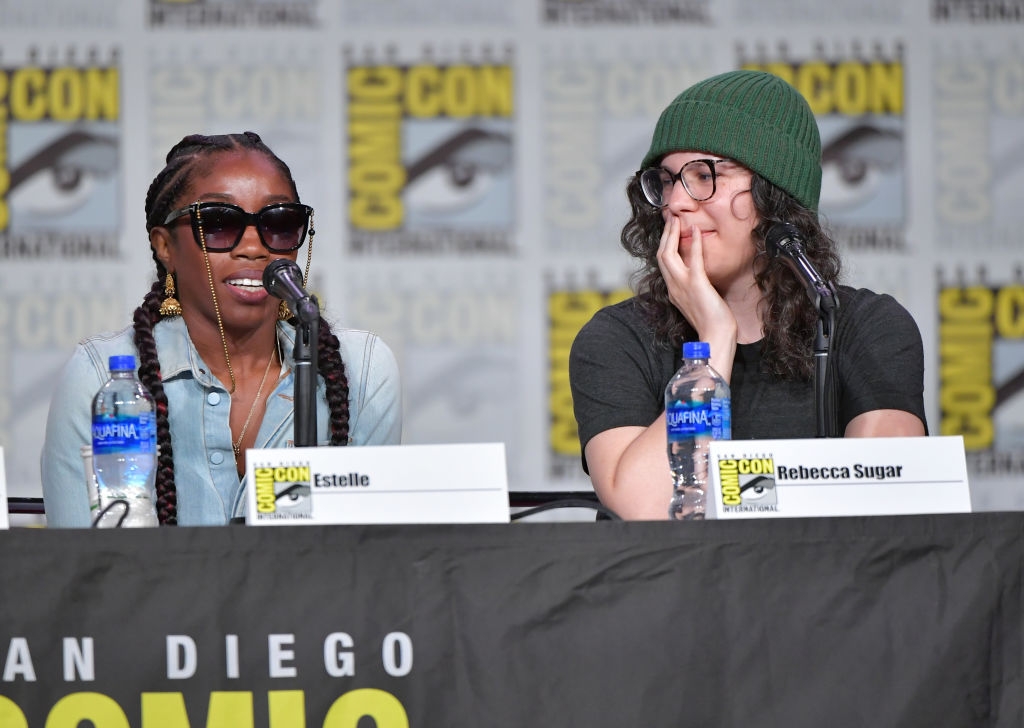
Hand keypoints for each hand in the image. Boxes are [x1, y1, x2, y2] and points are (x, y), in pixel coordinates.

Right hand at [656, 217, 734, 337]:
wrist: (715, 336)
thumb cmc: (712, 323)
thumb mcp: (697, 302)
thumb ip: (693, 288)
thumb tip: (698, 278)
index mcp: (673, 291)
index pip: (663, 264)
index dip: (664, 245)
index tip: (669, 232)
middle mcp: (673, 286)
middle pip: (661, 255)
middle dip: (664, 235)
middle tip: (670, 219)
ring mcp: (682, 285)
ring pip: (668, 254)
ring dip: (672, 235)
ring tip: (677, 220)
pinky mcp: (696, 284)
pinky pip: (692, 259)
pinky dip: (693, 242)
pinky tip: (696, 230)